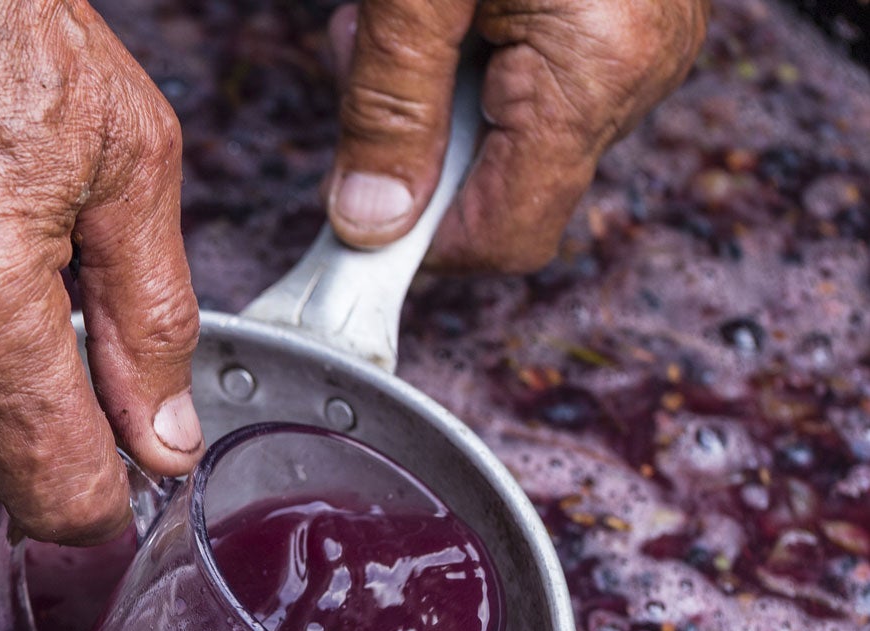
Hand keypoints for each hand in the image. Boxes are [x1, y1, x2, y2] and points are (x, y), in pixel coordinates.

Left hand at [324, 0, 709, 270]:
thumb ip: (387, 110)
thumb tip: (368, 221)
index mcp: (592, 74)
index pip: (505, 237)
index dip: (422, 246)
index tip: (352, 222)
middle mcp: (635, 70)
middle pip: (504, 182)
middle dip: (419, 144)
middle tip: (373, 58)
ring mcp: (637, 42)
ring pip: (511, 128)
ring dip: (435, 91)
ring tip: (405, 12)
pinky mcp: (620, 15)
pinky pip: (532, 73)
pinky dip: (467, 53)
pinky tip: (444, 1)